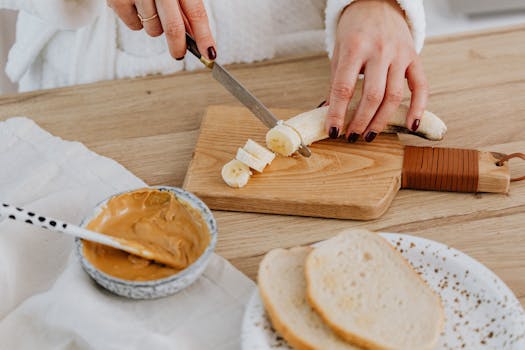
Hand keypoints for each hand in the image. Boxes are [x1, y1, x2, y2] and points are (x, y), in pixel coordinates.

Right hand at [107, 0, 216, 60]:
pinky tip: (136, 5)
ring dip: (155, 28)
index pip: (196, 13)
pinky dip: (137, 22)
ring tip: (151, 8)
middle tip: (179, 54)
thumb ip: (184, 7)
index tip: (210, 54)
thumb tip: (193, 36)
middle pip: (173, 28)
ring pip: (153, 30)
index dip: (204, 37)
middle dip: (178, 46)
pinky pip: (134, 25)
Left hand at [325, 0, 427, 142]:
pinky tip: (411, 125)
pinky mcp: (414, 57)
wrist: (377, 2)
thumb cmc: (354, 30)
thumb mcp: (339, 52)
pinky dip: (419, 107)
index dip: (338, 113)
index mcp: (355, 48)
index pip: (344, 88)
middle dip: (361, 121)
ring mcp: (400, 54)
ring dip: (381, 120)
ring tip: (369, 135)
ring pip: (394, 96)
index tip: (333, 131)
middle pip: (372, 96)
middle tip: (352, 137)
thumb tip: (329, 114)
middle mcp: (379, 51)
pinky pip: (421, 86)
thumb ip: (336, 82)